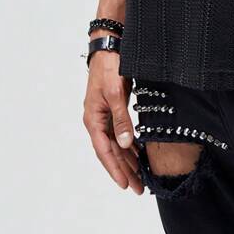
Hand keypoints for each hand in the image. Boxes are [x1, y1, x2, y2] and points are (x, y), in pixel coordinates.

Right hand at [82, 46, 143, 193]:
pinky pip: (120, 132)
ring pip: (117, 143)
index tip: (125, 184)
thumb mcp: (115, 93)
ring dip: (128, 159)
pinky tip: (138, 153)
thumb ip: (121, 119)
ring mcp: (104, 114)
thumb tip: (125, 143)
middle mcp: (97, 119)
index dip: (115, 169)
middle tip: (138, 188)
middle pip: (111, 151)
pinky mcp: (113, 107)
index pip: (104, 151)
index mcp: (93, 118)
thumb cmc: (109, 66)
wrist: (109, 44)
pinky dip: (129, 144)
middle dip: (124, 170)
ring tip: (140, 176)